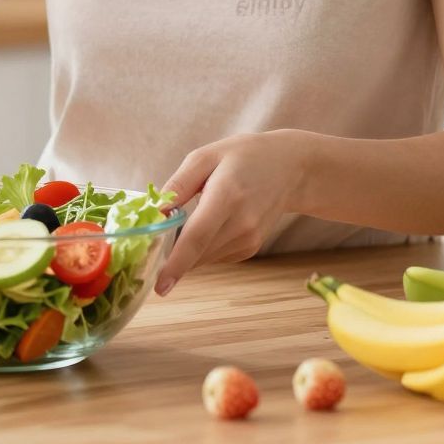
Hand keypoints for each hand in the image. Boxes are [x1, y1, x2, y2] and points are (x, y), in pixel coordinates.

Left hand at [154, 130, 311, 296]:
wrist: (290, 169)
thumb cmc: (243, 157)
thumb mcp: (206, 157)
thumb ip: (178, 185)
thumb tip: (154, 212)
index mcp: (227, 196)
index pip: (197, 237)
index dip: (176, 263)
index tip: (159, 286)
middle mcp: (241, 224)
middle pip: (196, 253)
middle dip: (169, 255)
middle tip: (152, 241)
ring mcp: (249, 239)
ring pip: (203, 258)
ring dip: (186, 249)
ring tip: (189, 218)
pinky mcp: (250, 248)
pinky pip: (213, 256)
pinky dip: (202, 247)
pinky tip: (211, 223)